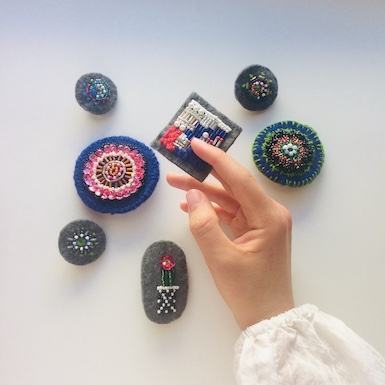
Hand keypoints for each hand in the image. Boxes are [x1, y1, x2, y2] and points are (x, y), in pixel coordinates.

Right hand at [166, 139, 293, 329]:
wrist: (268, 319)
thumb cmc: (248, 292)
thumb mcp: (221, 259)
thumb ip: (204, 225)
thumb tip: (192, 195)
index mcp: (269, 216)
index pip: (239, 179)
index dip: (215, 159)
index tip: (195, 144)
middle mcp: (269, 213)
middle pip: (234, 185)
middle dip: (205, 173)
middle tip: (181, 161)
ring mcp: (263, 223)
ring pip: (230, 199)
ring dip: (205, 193)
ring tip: (176, 184)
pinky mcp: (255, 231)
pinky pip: (232, 213)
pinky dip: (213, 209)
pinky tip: (191, 206)